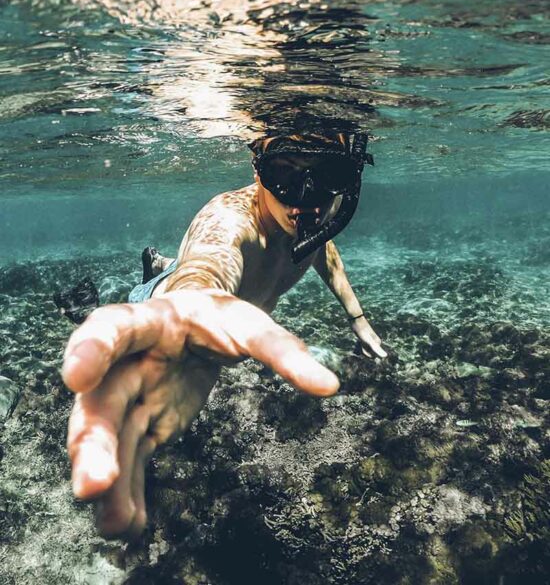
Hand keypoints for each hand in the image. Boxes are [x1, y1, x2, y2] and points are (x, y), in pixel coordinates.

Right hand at [62, 289, 338, 538]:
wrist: (199, 325)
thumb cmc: (220, 318)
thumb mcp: (250, 325)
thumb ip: (283, 351)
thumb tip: (330, 385)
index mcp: (150, 322)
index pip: (112, 327)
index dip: (90, 349)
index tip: (75, 376)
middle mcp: (128, 361)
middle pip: (102, 399)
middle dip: (91, 442)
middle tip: (93, 485)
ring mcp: (130, 395)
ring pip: (109, 437)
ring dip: (107, 479)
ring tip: (114, 524)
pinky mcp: (141, 424)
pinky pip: (129, 459)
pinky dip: (129, 492)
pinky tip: (131, 526)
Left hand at [350, 314, 387, 358]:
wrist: (356, 320)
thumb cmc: (362, 331)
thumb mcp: (369, 341)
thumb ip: (376, 349)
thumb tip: (385, 356)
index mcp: (378, 343)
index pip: (373, 356)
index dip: (367, 354)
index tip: (362, 347)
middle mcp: (375, 342)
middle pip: (369, 353)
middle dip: (364, 351)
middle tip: (360, 343)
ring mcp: (370, 339)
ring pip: (366, 349)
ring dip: (361, 348)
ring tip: (358, 342)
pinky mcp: (365, 338)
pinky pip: (363, 346)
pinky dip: (360, 346)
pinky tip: (358, 341)